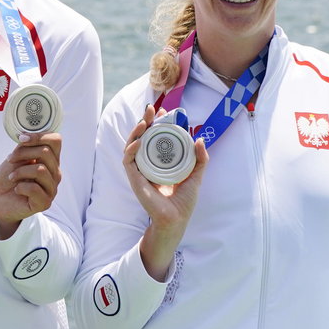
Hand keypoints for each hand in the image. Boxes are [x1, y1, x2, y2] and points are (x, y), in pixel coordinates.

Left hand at [0, 132, 62, 237]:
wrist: (1, 200)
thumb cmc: (9, 178)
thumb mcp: (15, 158)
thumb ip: (24, 148)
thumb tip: (26, 136)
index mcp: (50, 160)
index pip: (55, 141)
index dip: (39, 136)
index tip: (21, 138)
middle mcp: (55, 173)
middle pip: (46, 152)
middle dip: (22, 153)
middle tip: (10, 159)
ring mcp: (52, 188)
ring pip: (40, 170)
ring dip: (20, 171)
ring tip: (11, 177)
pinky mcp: (45, 203)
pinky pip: (34, 189)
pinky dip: (20, 187)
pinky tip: (17, 189)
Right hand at [123, 104, 208, 280]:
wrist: (177, 219)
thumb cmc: (184, 201)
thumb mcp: (196, 175)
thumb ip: (200, 158)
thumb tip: (200, 138)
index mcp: (159, 162)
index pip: (154, 138)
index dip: (156, 124)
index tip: (163, 112)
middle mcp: (147, 164)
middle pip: (141, 138)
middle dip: (144, 122)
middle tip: (151, 110)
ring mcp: (139, 171)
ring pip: (131, 146)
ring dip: (135, 132)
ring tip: (143, 122)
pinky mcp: (134, 179)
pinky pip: (128, 161)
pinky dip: (131, 149)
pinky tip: (138, 141)